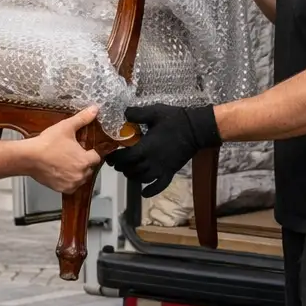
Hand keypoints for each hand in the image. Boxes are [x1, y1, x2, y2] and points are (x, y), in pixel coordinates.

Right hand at [25, 105, 102, 193]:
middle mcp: (80, 175)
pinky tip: (59, 170)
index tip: (82, 148)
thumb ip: (82, 118)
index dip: (89, 151)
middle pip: (89, 168)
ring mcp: (71, 183)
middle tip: (71, 153)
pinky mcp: (61, 189)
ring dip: (76, 171)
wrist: (29, 157)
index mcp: (85, 160)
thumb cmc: (47, 144)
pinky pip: (71, 185)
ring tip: (65, 162)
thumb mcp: (66, 127)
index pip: (96, 157)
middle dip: (83, 162)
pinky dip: (67, 180)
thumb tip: (94, 110)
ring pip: (80, 178)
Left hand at [106, 103, 221, 197]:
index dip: (115, 158)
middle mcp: (151, 161)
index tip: (109, 155)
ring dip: (132, 176)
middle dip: (121, 167)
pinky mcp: (170, 172)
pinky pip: (159, 186)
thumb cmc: (174, 119)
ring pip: (141, 179)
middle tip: (117, 162)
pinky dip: (150, 191)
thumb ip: (136, 114)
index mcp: (146, 147)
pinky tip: (143, 192)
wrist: (195, 128)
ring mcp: (161, 168)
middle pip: (131, 170)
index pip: (125, 157)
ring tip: (128, 171)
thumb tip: (123, 114)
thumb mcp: (153, 112)